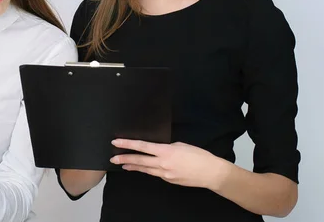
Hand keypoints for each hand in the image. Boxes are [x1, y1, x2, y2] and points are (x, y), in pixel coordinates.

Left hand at [110, 139, 228, 189]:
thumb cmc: (198, 155)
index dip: (128, 144)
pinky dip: (147, 170)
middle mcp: (162, 163)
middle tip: (113, 159)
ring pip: (145, 169)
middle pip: (139, 160)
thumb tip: (157, 149)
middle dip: (125, 159)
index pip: (142, 147)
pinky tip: (142, 168)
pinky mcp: (168, 180)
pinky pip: (155, 174)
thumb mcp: (180, 145)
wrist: (210, 173)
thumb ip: (166, 147)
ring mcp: (165, 174)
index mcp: (165, 151)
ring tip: (123, 165)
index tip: (116, 143)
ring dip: (133, 166)